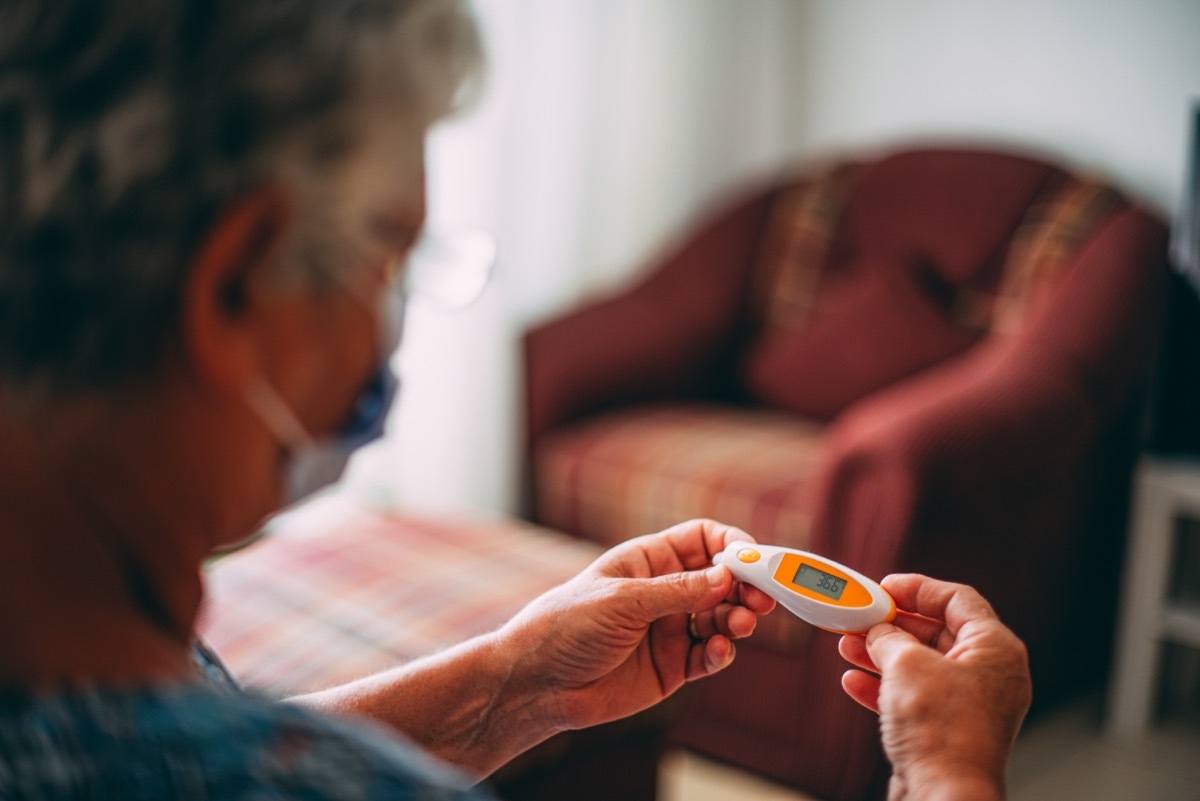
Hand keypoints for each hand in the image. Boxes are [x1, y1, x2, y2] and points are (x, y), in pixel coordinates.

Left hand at [496, 519, 775, 732]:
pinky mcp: (672, 666)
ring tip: (740, 626)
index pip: (702, 540)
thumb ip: (677, 591)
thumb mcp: (621, 601)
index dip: (732, 544)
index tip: (754, 559)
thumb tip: (727, 574)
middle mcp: (664, 592)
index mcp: (648, 561)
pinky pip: (710, 655)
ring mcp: (670, 629)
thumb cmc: (566, 626)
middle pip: (722, 579)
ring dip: (738, 620)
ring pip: (722, 617)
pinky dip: (722, 653)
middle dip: (746, 586)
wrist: (538, 684)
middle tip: (761, 599)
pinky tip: (719, 651)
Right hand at [838, 574, 1030, 800]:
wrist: (944, 795)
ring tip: (848, 646)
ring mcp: (971, 706)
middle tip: (861, 616)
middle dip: (893, 624)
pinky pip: (917, 697)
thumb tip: (878, 631)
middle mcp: (990, 676)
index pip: (958, 599)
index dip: (918, 588)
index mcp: (995, 649)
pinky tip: (853, 682)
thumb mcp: (906, 663)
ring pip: (922, 666)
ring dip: (882, 654)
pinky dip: (885, 686)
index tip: (885, 587)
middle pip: (937, 633)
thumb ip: (889, 637)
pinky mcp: (950, 731)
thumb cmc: (941, 731)